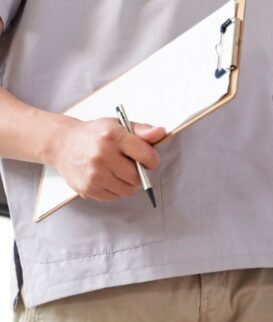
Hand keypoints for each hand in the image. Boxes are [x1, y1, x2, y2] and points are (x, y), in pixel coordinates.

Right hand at [50, 117, 164, 201]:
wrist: (63, 143)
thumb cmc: (94, 134)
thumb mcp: (119, 125)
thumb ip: (142, 130)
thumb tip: (161, 133)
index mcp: (113, 137)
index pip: (146, 155)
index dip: (153, 160)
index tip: (151, 160)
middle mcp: (102, 155)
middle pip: (137, 176)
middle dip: (140, 172)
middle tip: (132, 165)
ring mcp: (94, 174)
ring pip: (127, 190)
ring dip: (128, 183)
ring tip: (119, 170)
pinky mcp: (87, 188)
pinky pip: (114, 197)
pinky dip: (115, 189)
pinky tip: (108, 176)